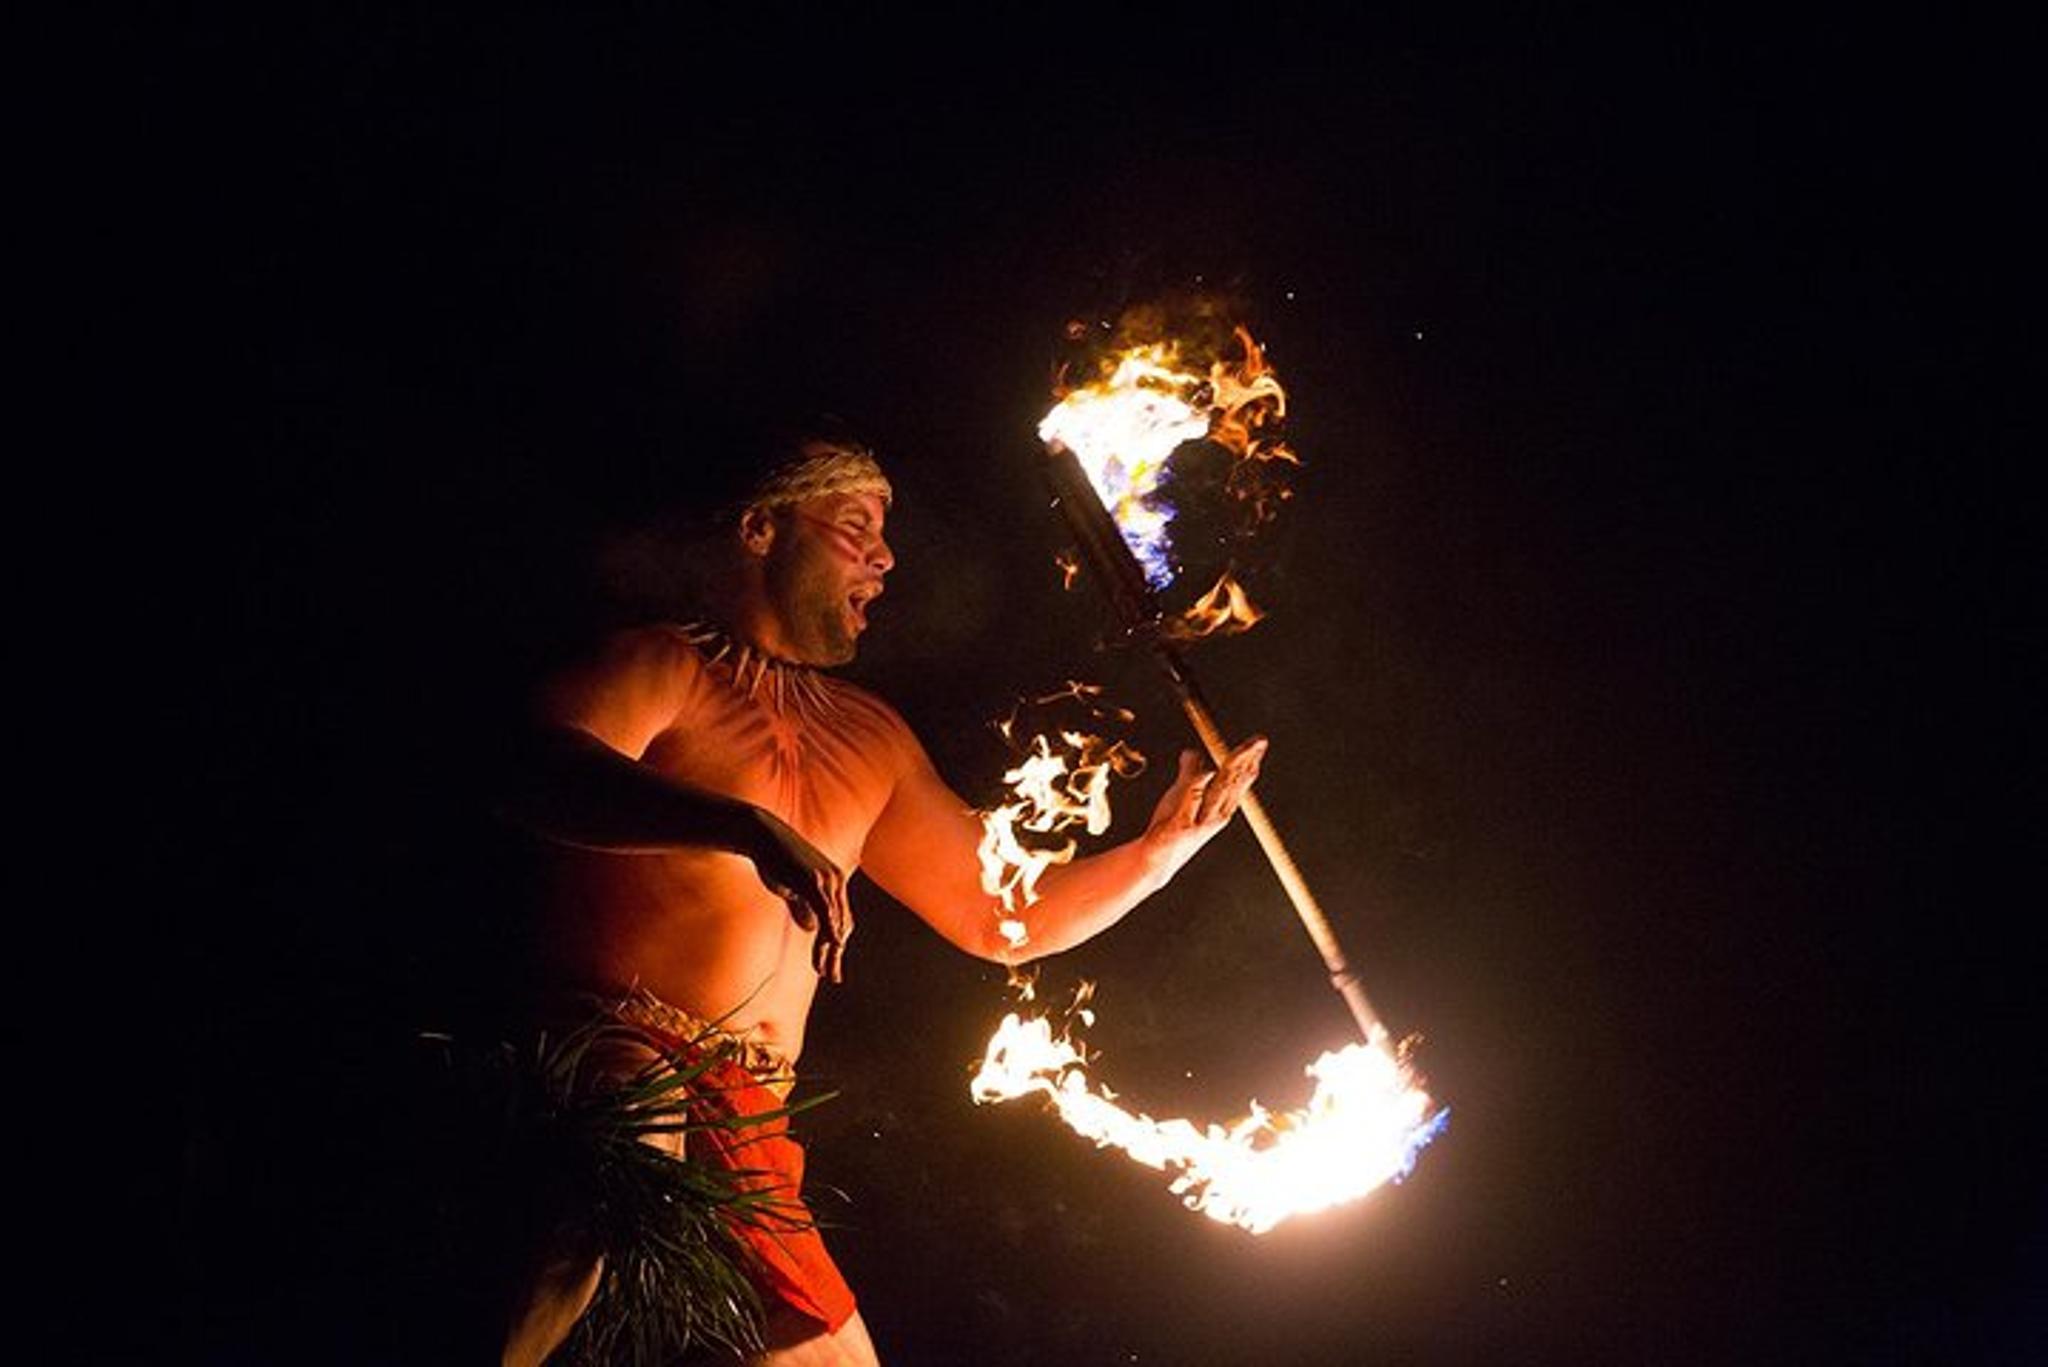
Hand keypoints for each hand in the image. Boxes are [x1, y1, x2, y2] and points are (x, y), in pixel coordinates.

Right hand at [742, 806, 853, 982]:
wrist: (762, 837)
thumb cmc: (775, 860)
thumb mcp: (792, 889)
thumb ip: (803, 907)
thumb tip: (811, 928)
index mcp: (834, 884)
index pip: (841, 920)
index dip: (836, 946)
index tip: (829, 968)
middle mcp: (836, 881)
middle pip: (843, 924)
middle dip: (836, 953)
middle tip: (832, 976)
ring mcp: (827, 880)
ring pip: (835, 921)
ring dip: (831, 948)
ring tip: (825, 969)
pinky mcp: (814, 880)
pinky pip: (826, 908)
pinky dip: (831, 927)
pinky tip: (834, 944)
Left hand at [1142, 737, 1266, 873]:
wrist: (1158, 859)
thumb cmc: (1173, 827)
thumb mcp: (1182, 795)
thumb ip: (1188, 773)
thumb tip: (1192, 750)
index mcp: (1221, 806)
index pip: (1240, 779)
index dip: (1250, 759)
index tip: (1260, 742)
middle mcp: (1216, 815)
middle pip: (1233, 781)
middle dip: (1247, 759)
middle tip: (1259, 741)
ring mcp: (1200, 821)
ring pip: (1219, 791)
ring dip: (1232, 770)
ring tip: (1242, 752)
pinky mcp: (1181, 825)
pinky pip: (1191, 801)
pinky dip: (1199, 786)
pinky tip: (1207, 771)